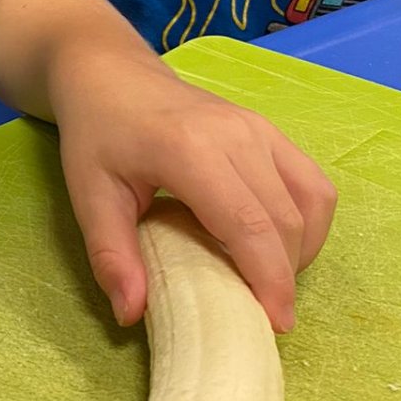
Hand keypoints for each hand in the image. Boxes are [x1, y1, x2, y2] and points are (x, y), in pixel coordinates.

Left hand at [49, 54, 335, 332]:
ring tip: (268, 280)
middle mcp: (237, 135)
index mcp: (190, 150)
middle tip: (264, 315)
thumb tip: (132, 314)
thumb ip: (111, 256)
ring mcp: (260, 128)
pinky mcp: (271, 130)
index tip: (274, 323)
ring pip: (310, 201)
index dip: (269, 279)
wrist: (112, 76)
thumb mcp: (88, 197)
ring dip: (300, 249)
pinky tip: (276, 246)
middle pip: (286, 220)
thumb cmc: (97, 136)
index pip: (249, 224)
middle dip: (285, 276)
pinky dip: (306, 222)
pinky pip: (311, 183)